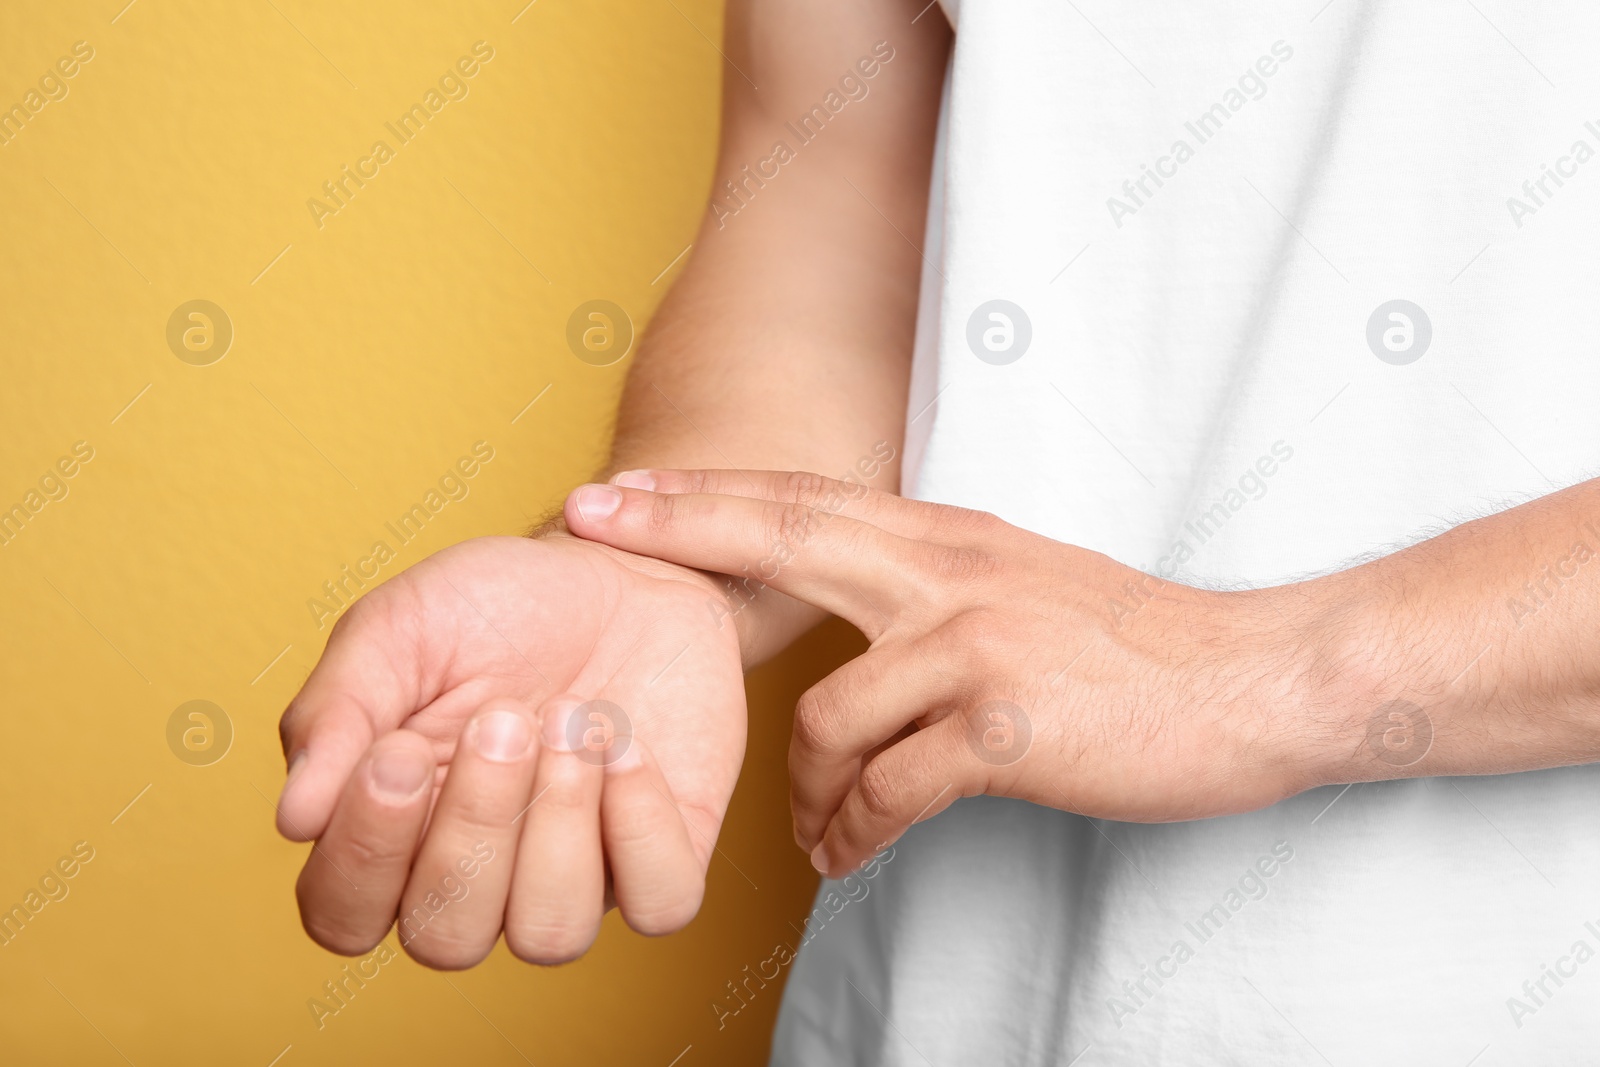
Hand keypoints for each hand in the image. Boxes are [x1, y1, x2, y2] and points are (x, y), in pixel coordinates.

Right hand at [275, 533, 744, 966]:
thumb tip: (295, 818)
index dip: (364, 856)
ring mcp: (575, 877)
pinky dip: (642, 824)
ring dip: (559, 823)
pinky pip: (659, 902)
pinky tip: (627, 743)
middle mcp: (479, 876)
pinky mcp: (661, 859)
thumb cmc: (496, 606)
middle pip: (446, 938)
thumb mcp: (398, 628)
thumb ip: (336, 713)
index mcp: (393, 833)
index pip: (343, 916)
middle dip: (473, 825)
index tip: (397, 750)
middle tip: (503, 717)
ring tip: (572, 718)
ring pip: (551, 936)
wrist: (618, 569)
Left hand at [565, 470, 1324, 877]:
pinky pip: (885, 792)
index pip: (802, 500)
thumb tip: (850, 627)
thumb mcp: (1017, 581)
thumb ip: (927, 586)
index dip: (703, 490)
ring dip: (804, 792)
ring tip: (815, 833)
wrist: (1249, 681)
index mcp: (947, 538)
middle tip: (593, 525)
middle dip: (679, 530)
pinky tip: (846, 855)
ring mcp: (976, 645)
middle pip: (785, 535)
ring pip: (827, 722)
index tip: (619, 483)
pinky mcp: (1004, 726)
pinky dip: (853, 833)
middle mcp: (949, 574)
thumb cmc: (1128, 644)